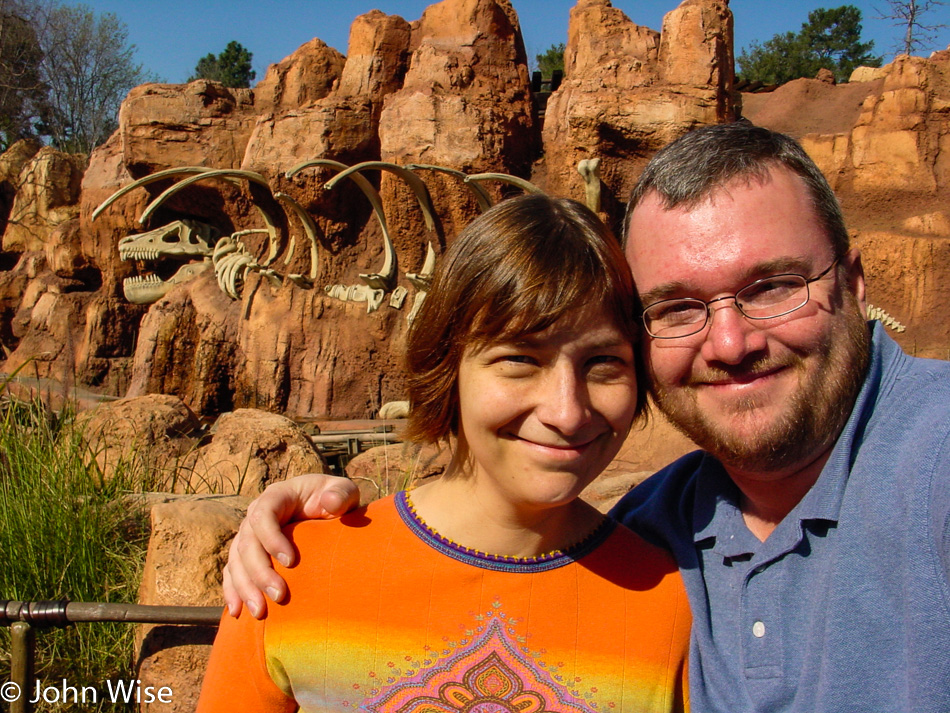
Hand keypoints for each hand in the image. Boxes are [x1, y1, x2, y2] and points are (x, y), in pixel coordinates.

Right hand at [222, 474, 359, 618]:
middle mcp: (256, 514)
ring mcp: (249, 535)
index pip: (263, 515)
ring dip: (245, 588)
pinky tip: (237, 612)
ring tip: (260, 612)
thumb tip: (330, 502)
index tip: (291, 562)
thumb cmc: (335, 500)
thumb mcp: (344, 492)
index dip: (271, 538)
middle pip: (246, 543)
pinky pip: (232, 572)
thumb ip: (342, 494)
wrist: (326, 511)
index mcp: (276, 497)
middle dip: (260, 572)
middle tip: (279, 595)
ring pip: (236, 562)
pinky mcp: (247, 554)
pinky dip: (233, 592)